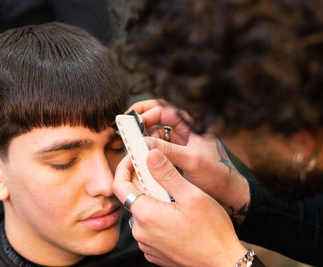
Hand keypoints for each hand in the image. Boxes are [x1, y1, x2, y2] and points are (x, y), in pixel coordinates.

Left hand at [113, 150, 246, 266]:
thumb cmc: (212, 232)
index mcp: (146, 215)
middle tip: (166, 178)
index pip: (120, 185)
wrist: (222, 262)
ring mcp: (147, 244)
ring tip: (177, 201)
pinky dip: (158, 218)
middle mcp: (141, 232)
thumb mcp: (191, 196)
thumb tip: (151, 155)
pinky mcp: (154, 251)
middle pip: (133, 198)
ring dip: (154, 202)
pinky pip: (150, 228)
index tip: (135, 158)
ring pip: (143, 213)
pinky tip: (177, 217)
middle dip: (146, 185)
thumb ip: (167, 174)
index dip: (125, 168)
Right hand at [129, 99, 249, 225]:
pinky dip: (147, 154)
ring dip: (142, 141)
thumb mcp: (192, 161)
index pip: (163, 109)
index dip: (146, 112)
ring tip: (133, 148)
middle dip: (140, 123)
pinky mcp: (173, 159)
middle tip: (126, 129)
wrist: (229, 197)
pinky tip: (141, 160)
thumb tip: (144, 144)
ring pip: (153, 136)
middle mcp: (183, 132)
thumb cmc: (218, 175)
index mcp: (191, 125)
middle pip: (155, 119)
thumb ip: (168, 151)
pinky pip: (155, 152)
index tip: (132, 121)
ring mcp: (177, 146)